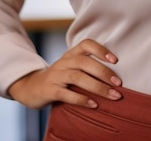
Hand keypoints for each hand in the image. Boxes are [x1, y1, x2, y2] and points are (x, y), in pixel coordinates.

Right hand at [8, 39, 122, 109]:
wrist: (31, 87)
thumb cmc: (60, 77)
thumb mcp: (71, 67)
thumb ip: (88, 67)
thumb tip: (115, 75)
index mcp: (71, 54)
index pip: (86, 44)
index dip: (101, 50)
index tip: (115, 60)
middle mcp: (64, 62)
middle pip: (85, 62)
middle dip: (104, 72)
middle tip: (119, 84)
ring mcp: (56, 75)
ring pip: (77, 77)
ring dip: (97, 87)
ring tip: (112, 95)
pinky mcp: (50, 90)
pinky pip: (66, 94)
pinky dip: (81, 99)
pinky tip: (94, 105)